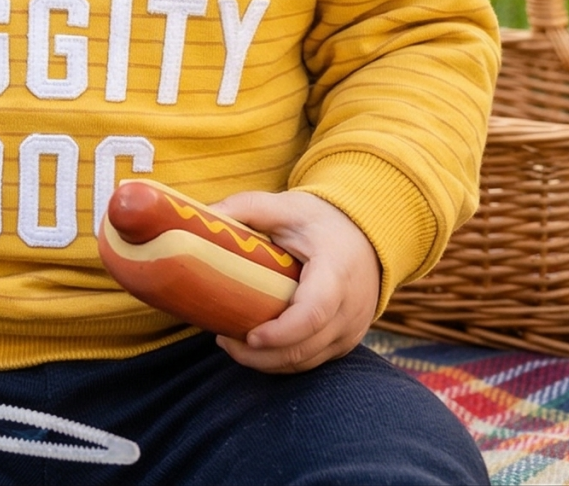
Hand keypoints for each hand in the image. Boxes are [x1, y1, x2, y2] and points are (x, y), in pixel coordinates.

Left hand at [208, 191, 379, 373]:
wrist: (366, 237)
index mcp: (337, 272)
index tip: (250, 336)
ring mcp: (350, 329)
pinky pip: (312, 361)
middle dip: (262, 355)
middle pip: (305, 347)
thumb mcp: (286, 206)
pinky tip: (255, 349)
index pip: (313, 313)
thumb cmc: (321, 221)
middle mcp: (350, 308)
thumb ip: (247, 208)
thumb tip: (202, 213)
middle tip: (223, 340)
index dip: (281, 332)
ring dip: (267, 362)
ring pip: (307, 361)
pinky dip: (282, 361)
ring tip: (230, 344)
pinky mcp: (344, 341)